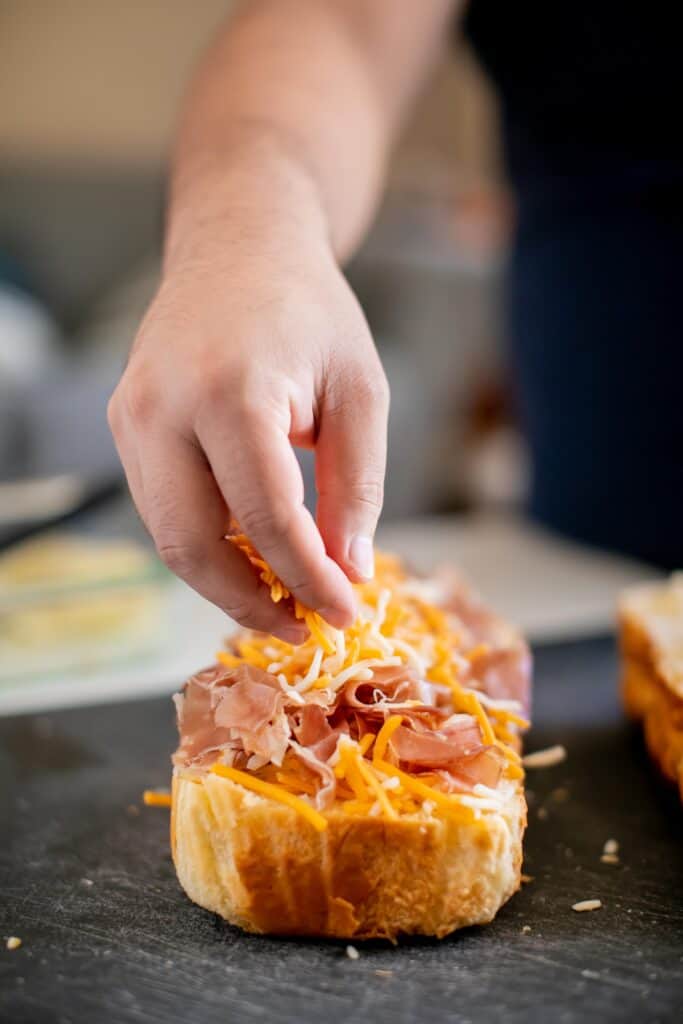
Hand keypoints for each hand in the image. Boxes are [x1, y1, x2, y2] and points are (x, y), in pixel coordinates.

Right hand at [108, 229, 388, 641]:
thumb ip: (355, 486)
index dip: (310, 579)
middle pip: (194, 545)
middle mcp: (162, 407)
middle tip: (305, 624)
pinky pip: (161, 508)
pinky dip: (207, 544)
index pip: (268, 519)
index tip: (345, 612)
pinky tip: (254, 554)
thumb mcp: (361, 391)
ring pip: (168, 537)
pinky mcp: (124, 425)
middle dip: (252, 601)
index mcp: (229, 391)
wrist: (240, 246)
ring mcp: (131, 417)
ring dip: (226, 581)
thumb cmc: (309, 310)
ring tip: (285, 596)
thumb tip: (349, 570)